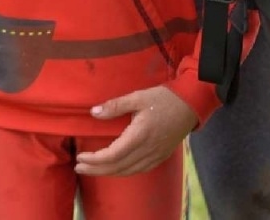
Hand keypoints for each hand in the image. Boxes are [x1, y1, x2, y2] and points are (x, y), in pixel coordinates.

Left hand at [75, 85, 198, 176]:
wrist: (190, 105)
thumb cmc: (163, 98)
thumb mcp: (137, 96)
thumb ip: (115, 106)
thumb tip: (93, 112)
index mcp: (140, 135)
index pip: (112, 155)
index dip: (94, 160)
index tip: (80, 157)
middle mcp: (147, 150)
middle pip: (117, 167)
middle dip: (96, 170)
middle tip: (78, 167)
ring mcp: (155, 156)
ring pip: (128, 172)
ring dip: (108, 173)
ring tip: (92, 169)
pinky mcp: (160, 157)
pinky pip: (138, 170)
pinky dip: (123, 172)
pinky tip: (115, 168)